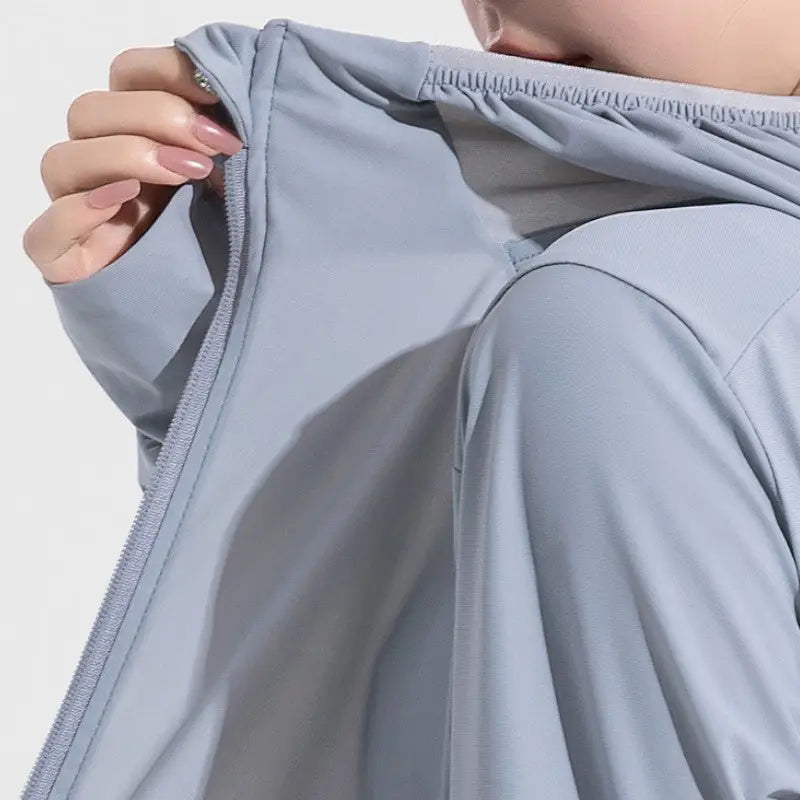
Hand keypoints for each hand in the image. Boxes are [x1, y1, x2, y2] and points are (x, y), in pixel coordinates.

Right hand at [22, 45, 243, 284]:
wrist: (227, 320)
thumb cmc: (238, 248)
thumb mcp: (242, 186)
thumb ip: (229, 144)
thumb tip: (240, 97)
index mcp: (142, 138)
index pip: (127, 76)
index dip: (167, 72)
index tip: (220, 94)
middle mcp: (103, 170)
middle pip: (90, 111)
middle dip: (157, 116)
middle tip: (217, 145)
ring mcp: (79, 217)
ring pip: (61, 160)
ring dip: (126, 155)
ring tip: (188, 173)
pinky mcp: (67, 264)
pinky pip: (44, 233)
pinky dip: (79, 212)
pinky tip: (126, 200)